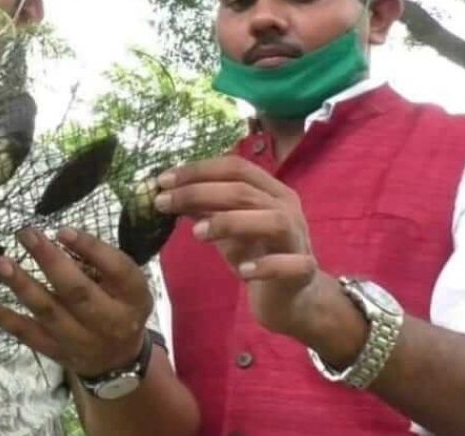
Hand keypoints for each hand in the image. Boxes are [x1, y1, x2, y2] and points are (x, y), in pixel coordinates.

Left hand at [0, 227, 153, 377]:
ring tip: (0, 263)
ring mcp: (79, 339)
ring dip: (22, 285)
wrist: (117, 359)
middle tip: (26, 233)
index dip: (90, 248)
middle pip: (77, 291)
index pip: (117, 269)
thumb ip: (100, 260)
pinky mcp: (55, 350)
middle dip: (49, 261)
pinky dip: (2, 318)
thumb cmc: (119, 304)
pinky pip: (26, 333)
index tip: (62, 230)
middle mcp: (109, 321)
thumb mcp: (125, 282)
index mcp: (133, 296)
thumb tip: (60, 237)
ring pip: (48, 311)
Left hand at [155, 156, 322, 336]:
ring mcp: (298, 239)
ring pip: (272, 220)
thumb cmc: (256, 255)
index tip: (162, 180)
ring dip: (231, 223)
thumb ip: (202, 208)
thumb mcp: (224, 228)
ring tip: (196, 233)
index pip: (235, 168)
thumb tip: (165, 192)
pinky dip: (265, 265)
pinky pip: (289, 264)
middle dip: (199, 193)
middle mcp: (287, 208)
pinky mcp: (303, 270)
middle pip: (245, 191)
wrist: (291, 298)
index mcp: (269, 191)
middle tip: (162, 203)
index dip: (198, 170)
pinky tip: (242, 271)